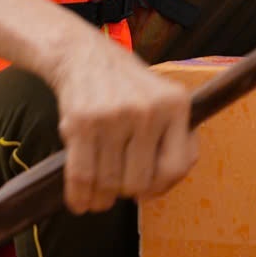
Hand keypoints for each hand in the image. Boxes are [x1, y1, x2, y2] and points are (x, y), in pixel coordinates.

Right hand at [45, 32, 197, 213]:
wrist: (84, 55)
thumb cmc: (126, 86)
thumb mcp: (163, 99)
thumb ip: (175, 137)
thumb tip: (169, 181)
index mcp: (176, 105)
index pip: (176, 166)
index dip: (161, 187)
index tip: (147, 190)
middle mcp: (148, 110)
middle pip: (139, 181)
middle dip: (127, 192)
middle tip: (119, 188)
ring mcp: (115, 116)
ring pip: (109, 182)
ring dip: (101, 199)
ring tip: (98, 197)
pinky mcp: (83, 122)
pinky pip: (82, 175)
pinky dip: (79, 196)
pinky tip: (80, 201)